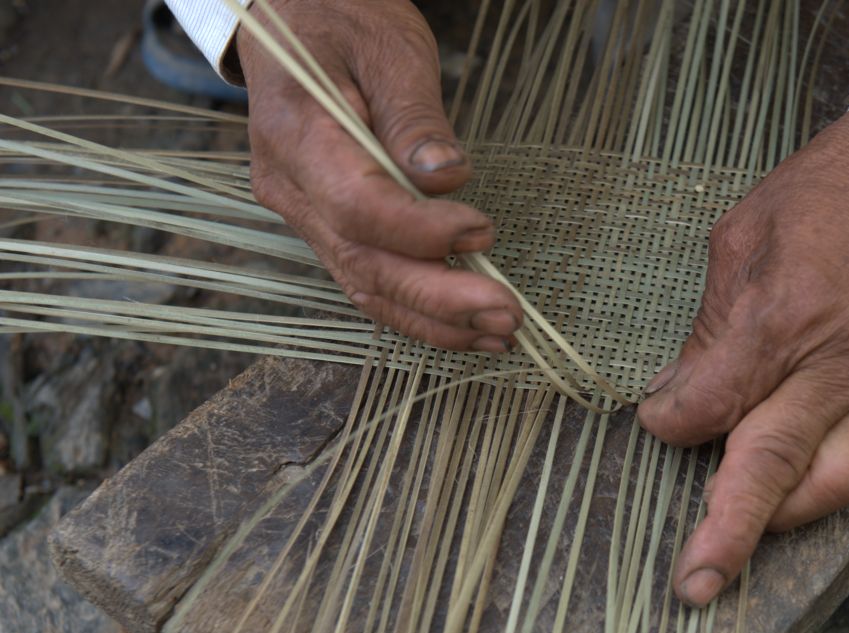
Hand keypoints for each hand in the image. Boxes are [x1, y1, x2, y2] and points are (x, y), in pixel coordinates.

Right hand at [237, 0, 521, 351]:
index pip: (357, 206)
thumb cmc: (343, 22)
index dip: (421, 231)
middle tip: (507, 315)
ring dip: (435, 319)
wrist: (295, 23)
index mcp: (296, 133)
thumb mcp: (388, 49)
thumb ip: (414, 118)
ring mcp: (304, 214)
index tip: (482, 229)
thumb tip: (446, 178)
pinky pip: (368, 280)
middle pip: (364, 263)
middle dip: (439, 298)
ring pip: (364, 287)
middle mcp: (290, 188)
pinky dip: (418, 310)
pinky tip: (467, 328)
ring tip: (500, 335)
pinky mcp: (327, 228)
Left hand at [638, 108, 848, 607]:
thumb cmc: (824, 193)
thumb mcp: (742, 237)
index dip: (669, 423)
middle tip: (693, 585)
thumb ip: (708, 326)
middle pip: (771, 466)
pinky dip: (817, 495)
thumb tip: (675, 392)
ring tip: (736, 544)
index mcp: (781, 317)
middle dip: (728, 532)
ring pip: (831, 485)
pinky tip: (783, 500)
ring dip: (780, 523)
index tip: (653, 419)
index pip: (710, 405)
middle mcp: (829, 366)